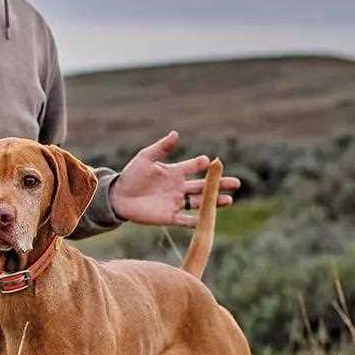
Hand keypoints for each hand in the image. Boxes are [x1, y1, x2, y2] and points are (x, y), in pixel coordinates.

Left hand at [109, 131, 240, 226]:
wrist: (118, 196)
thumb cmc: (131, 175)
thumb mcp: (145, 158)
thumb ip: (161, 147)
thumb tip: (176, 133)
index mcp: (175, 172)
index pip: (194, 167)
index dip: (202, 164)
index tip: (210, 162)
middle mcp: (179, 187)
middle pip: (203, 186)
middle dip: (219, 184)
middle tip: (236, 183)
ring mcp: (175, 202)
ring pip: (200, 203)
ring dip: (214, 202)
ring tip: (230, 200)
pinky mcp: (169, 217)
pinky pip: (186, 220)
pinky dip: (197, 221)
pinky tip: (208, 220)